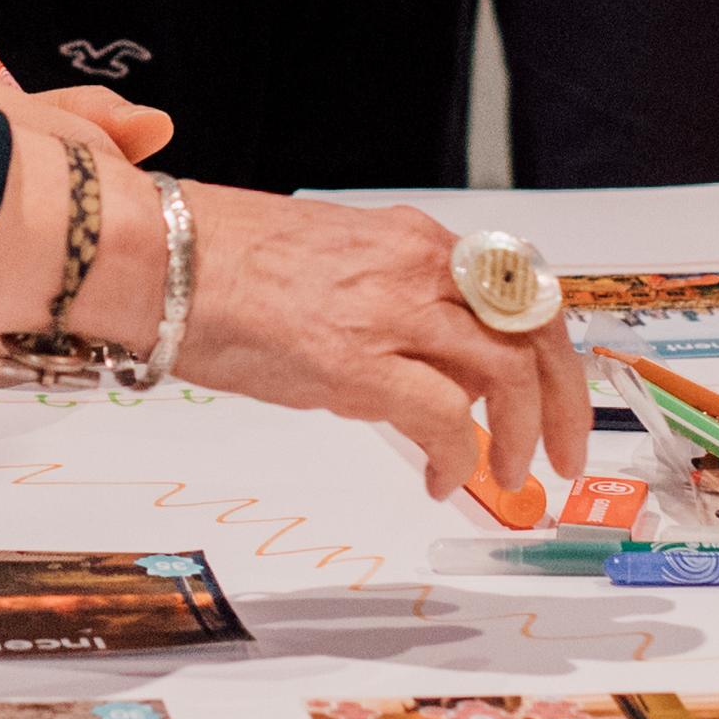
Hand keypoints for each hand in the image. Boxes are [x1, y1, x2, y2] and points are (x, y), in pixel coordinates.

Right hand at [0, 78, 580, 503]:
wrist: (151, 255)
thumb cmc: (211, 260)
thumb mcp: (322, 262)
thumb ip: (380, 298)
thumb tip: (406, 359)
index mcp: (408, 238)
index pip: (515, 291)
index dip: (548, 351)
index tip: (552, 396)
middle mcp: (415, 264)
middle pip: (535, 329)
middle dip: (566, 400)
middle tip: (565, 456)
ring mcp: (388, 312)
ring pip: (507, 375)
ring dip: (523, 437)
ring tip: (510, 479)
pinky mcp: (356, 363)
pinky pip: (445, 419)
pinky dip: (460, 457)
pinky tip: (444, 481)